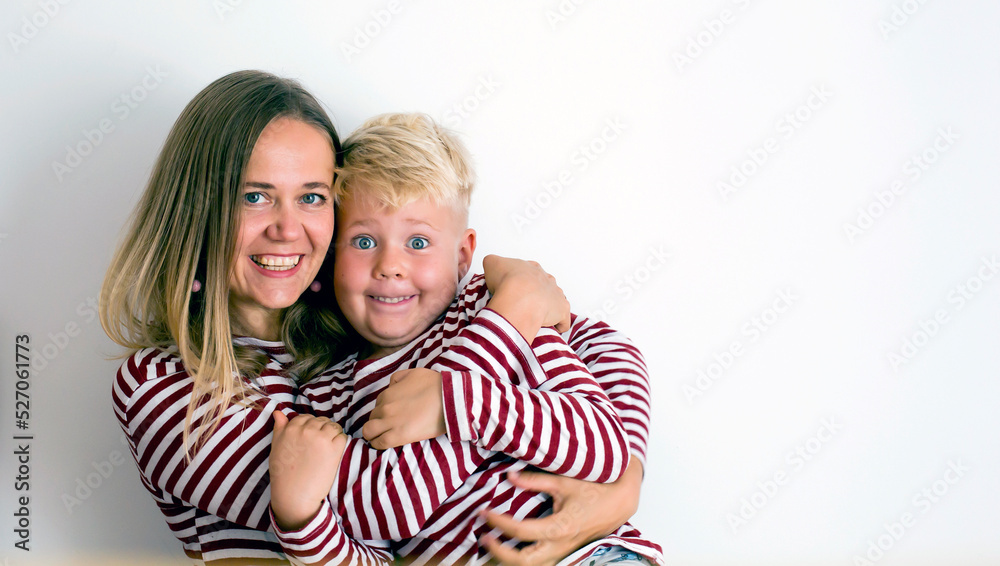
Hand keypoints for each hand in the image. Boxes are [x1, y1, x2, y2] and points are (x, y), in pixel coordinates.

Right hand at [269, 411, 347, 530]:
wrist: (293, 496)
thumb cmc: (283, 475)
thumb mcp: (276, 448)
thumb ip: (279, 428)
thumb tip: (278, 412)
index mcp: (291, 428)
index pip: (306, 418)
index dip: (310, 427)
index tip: (311, 439)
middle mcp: (306, 430)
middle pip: (322, 421)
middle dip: (323, 430)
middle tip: (321, 445)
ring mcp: (321, 438)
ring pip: (334, 426)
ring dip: (333, 435)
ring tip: (328, 448)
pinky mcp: (334, 449)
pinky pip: (343, 437)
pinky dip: (341, 443)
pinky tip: (334, 453)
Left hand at [362, 368, 445, 448]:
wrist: (448, 399)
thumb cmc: (434, 385)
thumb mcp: (413, 373)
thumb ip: (398, 378)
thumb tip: (392, 386)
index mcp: (388, 394)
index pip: (377, 405)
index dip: (384, 410)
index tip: (392, 414)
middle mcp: (385, 408)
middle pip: (372, 418)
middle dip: (378, 421)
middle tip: (388, 425)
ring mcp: (390, 423)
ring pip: (369, 432)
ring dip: (373, 434)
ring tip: (381, 436)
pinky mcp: (398, 436)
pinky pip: (379, 443)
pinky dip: (377, 444)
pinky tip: (383, 443)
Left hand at [480, 457, 642, 565]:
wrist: (621, 500)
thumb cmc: (597, 488)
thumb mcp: (564, 480)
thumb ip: (535, 480)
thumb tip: (510, 477)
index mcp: (560, 527)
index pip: (521, 531)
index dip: (499, 522)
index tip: (485, 512)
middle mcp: (561, 544)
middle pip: (524, 562)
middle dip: (500, 553)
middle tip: (484, 536)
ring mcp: (564, 550)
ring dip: (510, 559)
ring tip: (493, 544)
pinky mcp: (565, 549)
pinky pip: (541, 560)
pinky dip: (523, 557)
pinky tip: (511, 545)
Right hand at [483, 254, 570, 341]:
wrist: (518, 295)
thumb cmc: (506, 280)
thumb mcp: (492, 263)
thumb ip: (493, 262)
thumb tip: (493, 265)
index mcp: (531, 268)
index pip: (529, 272)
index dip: (522, 280)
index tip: (514, 288)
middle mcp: (546, 279)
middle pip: (544, 285)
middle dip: (535, 293)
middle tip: (522, 304)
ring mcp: (556, 293)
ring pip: (555, 300)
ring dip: (547, 307)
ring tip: (534, 316)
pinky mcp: (562, 309)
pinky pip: (563, 319)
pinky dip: (558, 324)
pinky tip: (549, 329)